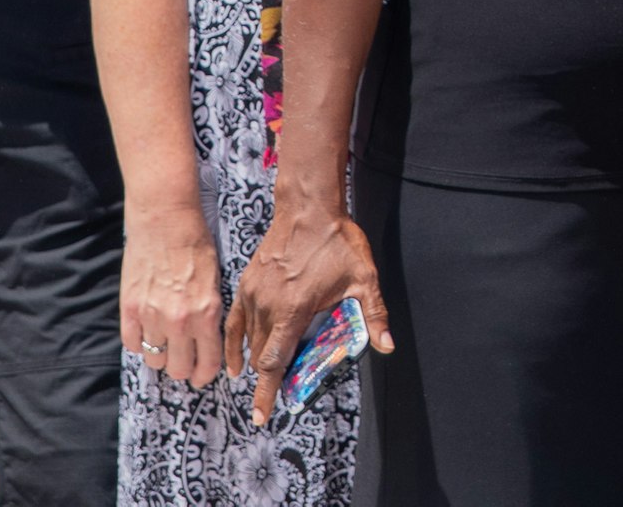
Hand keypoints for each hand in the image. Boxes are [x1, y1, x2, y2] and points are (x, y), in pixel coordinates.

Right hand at [121, 205, 227, 388]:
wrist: (165, 219)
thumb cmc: (195, 244)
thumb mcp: (215, 281)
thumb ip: (211, 313)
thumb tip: (208, 340)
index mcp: (207, 313)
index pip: (207, 363)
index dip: (205, 375)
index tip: (202, 375)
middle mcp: (179, 320)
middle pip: (178, 369)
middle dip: (183, 368)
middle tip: (183, 360)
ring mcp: (151, 316)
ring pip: (154, 360)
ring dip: (160, 355)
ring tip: (164, 342)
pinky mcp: (129, 308)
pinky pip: (132, 344)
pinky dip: (139, 342)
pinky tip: (146, 331)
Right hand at [227, 200, 390, 427]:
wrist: (309, 207)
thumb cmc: (337, 241)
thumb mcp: (364, 279)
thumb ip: (374, 315)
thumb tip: (387, 346)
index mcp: (292, 309)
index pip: (274, 361)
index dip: (268, 391)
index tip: (263, 416)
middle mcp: (267, 305)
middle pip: (261, 355)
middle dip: (268, 380)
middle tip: (277, 398)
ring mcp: (254, 294)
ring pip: (250, 340)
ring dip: (256, 361)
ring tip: (262, 380)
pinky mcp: (247, 284)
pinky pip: (236, 321)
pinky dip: (235, 342)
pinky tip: (236, 359)